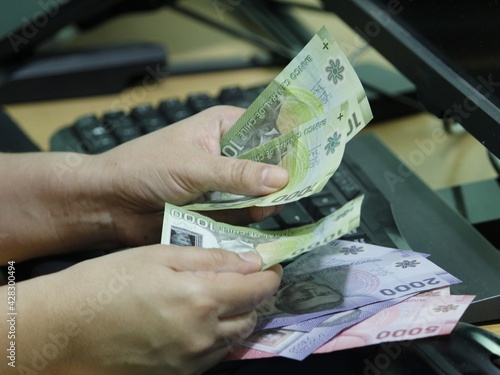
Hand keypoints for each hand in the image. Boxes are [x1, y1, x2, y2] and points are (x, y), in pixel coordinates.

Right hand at [14, 246, 281, 374]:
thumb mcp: (160, 255)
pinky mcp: (179, 374)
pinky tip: (201, 322)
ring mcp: (192, 360)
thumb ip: (212, 258)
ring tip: (223, 299)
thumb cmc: (109, 281)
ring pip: (236, 338)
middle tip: (244, 279)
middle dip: (255, 295)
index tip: (271, 265)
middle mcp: (204, 335)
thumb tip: (252, 260)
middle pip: (252, 316)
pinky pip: (214, 355)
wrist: (65, 329)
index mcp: (202, 299)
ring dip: (239, 317)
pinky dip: (219, 336)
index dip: (270, 274)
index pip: (258, 288)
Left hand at [94, 106, 288, 246]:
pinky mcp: (216, 211)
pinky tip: (240, 225)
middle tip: (285, 194)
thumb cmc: (144, 168)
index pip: (269, 132)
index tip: (312, 162)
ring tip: (255, 211)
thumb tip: (281, 179)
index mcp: (225, 127)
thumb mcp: (194, 167)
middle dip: (277, 183)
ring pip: (259, 196)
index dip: (291, 146)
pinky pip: (242, 217)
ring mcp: (224, 185)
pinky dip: (243, 223)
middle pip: (269, 168)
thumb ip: (237, 175)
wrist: (110, 203)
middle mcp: (229, 155)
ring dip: (259, 206)